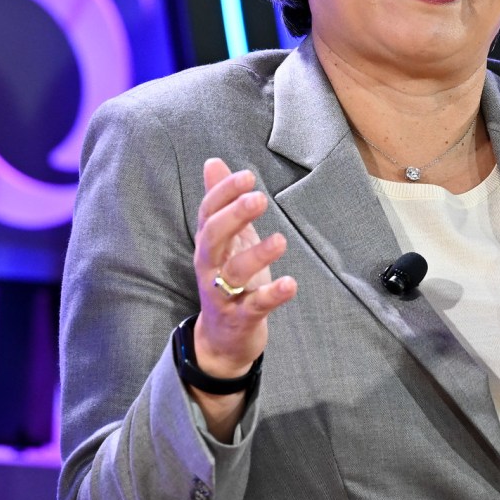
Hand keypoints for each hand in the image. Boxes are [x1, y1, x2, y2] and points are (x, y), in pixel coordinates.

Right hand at [192, 158, 297, 381]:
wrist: (221, 338)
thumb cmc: (228, 278)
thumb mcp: (225, 238)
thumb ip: (220, 201)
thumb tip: (212, 162)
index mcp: (209, 243)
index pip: (208, 213)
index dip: (224, 193)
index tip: (248, 176)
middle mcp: (211, 266)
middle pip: (213, 237)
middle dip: (234, 216)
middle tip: (259, 198)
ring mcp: (224, 293)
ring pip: (235, 272)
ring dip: (257, 254)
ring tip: (280, 240)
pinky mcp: (240, 317)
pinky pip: (255, 305)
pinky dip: (272, 294)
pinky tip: (290, 284)